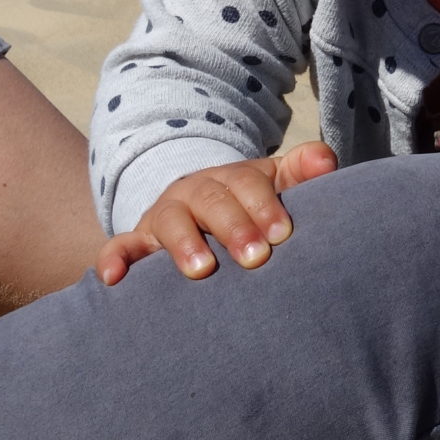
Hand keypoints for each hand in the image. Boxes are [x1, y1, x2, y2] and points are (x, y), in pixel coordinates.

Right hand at [96, 143, 337, 283]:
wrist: (199, 207)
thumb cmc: (247, 205)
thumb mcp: (273, 184)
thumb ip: (300, 171)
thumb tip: (327, 161)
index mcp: (233, 178)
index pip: (249, 183)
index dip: (265, 206)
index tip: (283, 233)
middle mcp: (197, 192)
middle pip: (212, 201)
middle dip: (234, 227)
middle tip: (256, 257)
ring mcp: (165, 215)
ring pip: (171, 222)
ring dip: (184, 244)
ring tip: (202, 270)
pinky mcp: (139, 240)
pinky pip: (120, 246)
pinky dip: (114, 259)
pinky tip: (112, 278)